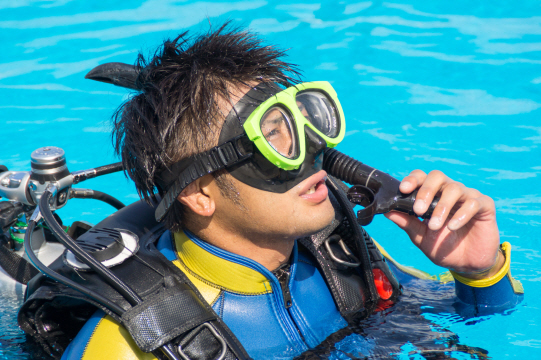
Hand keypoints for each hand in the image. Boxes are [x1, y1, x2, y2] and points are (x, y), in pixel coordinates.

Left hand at [384, 170, 501, 276]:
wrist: (467, 264)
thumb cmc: (442, 247)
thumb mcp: (421, 237)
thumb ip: (406, 223)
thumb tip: (387, 211)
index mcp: (433, 195)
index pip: (421, 177)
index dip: (412, 179)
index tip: (403, 189)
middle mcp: (449, 191)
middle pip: (437, 176)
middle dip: (426, 191)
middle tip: (418, 209)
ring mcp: (467, 196)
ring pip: (454, 189)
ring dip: (442, 207)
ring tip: (434, 226)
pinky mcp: (484, 206)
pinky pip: (473, 202)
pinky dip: (461, 214)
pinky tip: (452, 227)